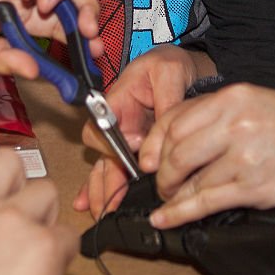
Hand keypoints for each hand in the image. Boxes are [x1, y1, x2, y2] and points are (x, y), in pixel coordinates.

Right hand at [0, 142, 77, 274]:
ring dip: (44, 214)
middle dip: (17, 179)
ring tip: (33, 246)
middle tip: (16, 207)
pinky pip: (67, 233)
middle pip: (8, 159)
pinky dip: (63, 251)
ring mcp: (11, 221)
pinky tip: (49, 273)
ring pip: (46, 189)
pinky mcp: (44, 243)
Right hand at [72, 45, 212, 215]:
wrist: (182, 68)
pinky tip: (93, 203)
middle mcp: (115, 123)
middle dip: (104, 181)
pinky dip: (104, 186)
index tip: (134, 146)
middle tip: (107, 204)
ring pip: (107, 166)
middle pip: (102, 155)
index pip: (101, 128)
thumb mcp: (169, 72)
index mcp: (117, 101)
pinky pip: (116, 167)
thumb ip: (165, 99)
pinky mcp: (135, 146)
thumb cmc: (170, 64)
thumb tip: (158, 130)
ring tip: (99, 210)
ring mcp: (124, 136)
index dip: (112, 143)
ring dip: (103, 189)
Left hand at [138, 84, 274, 227]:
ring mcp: (243, 156)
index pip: (174, 120)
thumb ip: (213, 113)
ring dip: (170, 193)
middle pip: (175, 151)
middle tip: (161, 183)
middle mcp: (234, 123)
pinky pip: (203, 203)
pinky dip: (178, 214)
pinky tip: (165, 219)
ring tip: (169, 198)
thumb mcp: (252, 101)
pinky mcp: (252, 187)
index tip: (147, 158)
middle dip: (160, 172)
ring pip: (187, 179)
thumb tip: (170, 134)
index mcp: (231, 97)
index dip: (153, 143)